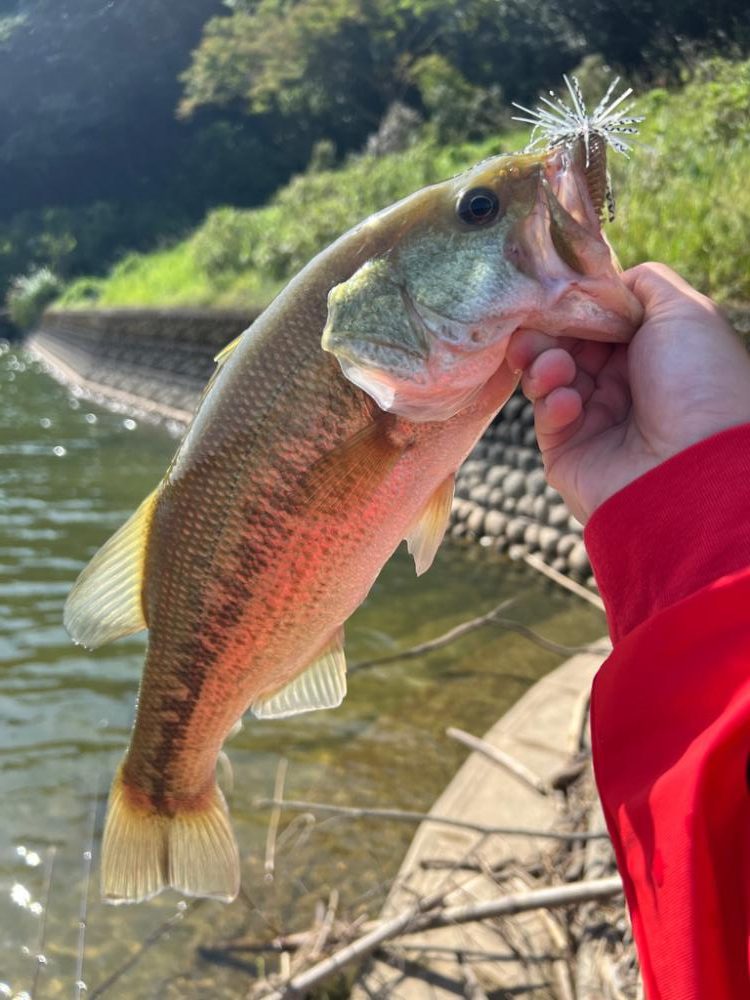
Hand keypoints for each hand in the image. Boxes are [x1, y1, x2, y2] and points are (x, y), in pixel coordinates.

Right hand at [506, 263, 749, 523]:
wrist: (693, 470)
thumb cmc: (697, 383)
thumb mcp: (683, 310)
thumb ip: (642, 283)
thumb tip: (604, 281)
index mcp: (652, 351)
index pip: (596, 319)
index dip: (573, 305)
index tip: (552, 294)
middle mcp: (624, 384)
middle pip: (565, 345)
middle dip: (546, 332)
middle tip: (534, 329)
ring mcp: (595, 420)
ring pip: (547, 377)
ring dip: (543, 363)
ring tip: (554, 366)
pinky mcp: (568, 454)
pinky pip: (546, 418)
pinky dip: (552, 402)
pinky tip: (570, 403)